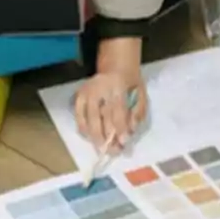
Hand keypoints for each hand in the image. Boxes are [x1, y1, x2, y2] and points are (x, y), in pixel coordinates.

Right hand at [74, 38, 146, 152]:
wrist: (116, 67)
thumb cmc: (130, 84)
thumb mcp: (141, 94)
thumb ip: (138, 112)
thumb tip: (131, 130)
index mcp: (117, 86)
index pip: (117, 111)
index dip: (120, 128)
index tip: (123, 143)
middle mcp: (99, 88)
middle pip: (100, 118)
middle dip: (107, 138)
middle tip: (113, 151)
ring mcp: (86, 92)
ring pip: (88, 119)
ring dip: (95, 138)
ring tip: (103, 149)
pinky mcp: (78, 96)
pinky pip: (78, 116)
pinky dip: (83, 129)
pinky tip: (91, 138)